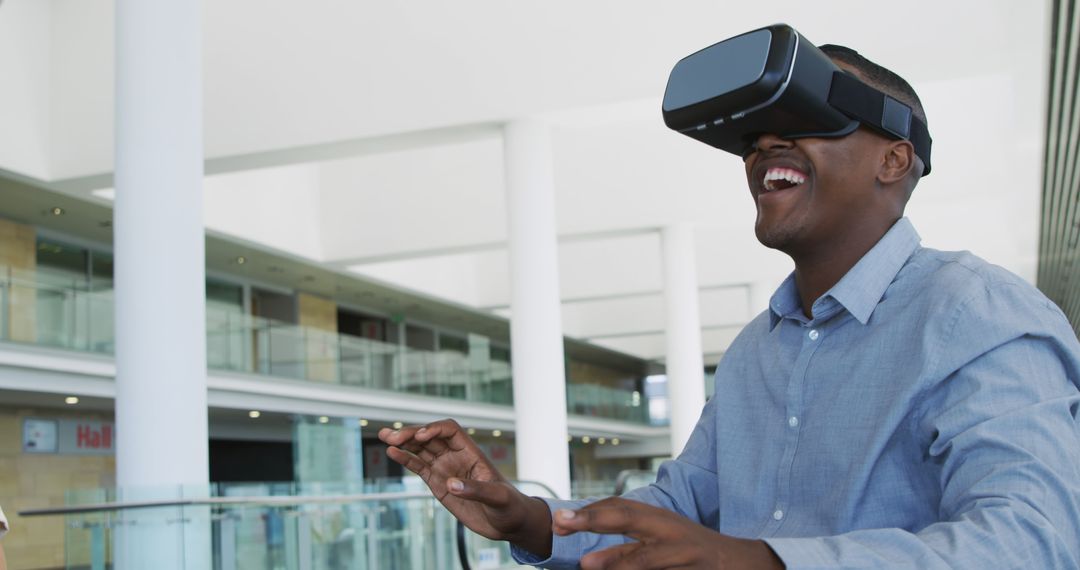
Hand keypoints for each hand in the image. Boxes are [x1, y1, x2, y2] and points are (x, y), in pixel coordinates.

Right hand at [379, 419, 552, 556]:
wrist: (506, 523)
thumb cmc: (508, 505)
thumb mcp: (498, 497)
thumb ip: (476, 490)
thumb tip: (451, 483)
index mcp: (471, 452)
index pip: (450, 430)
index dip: (434, 429)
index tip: (421, 437)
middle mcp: (455, 456)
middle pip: (430, 437)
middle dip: (411, 433)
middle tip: (392, 436)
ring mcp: (445, 469)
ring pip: (420, 449)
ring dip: (403, 442)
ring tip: (386, 436)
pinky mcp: (437, 483)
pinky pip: (418, 467)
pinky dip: (405, 460)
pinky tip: (392, 453)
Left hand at [552, 497, 783, 569]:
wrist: (738, 563)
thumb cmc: (689, 548)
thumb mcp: (662, 531)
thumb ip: (631, 529)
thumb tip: (582, 525)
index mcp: (659, 518)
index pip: (621, 507)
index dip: (591, 510)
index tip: (561, 518)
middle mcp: (668, 532)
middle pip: (628, 519)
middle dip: (594, 519)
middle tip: (562, 523)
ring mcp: (680, 557)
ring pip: (643, 559)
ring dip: (615, 561)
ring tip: (587, 564)